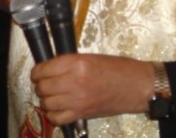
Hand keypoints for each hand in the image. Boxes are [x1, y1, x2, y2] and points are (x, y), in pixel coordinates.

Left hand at [31, 54, 154, 124]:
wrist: (137, 86)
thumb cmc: (118, 68)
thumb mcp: (91, 57)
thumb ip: (69, 63)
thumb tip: (50, 68)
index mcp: (76, 63)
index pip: (44, 69)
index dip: (37, 71)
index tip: (38, 72)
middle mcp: (74, 82)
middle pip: (43, 87)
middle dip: (41, 85)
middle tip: (46, 83)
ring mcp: (77, 100)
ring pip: (46, 103)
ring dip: (46, 100)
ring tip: (52, 95)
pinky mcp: (82, 114)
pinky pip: (57, 118)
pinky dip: (54, 114)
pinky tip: (58, 109)